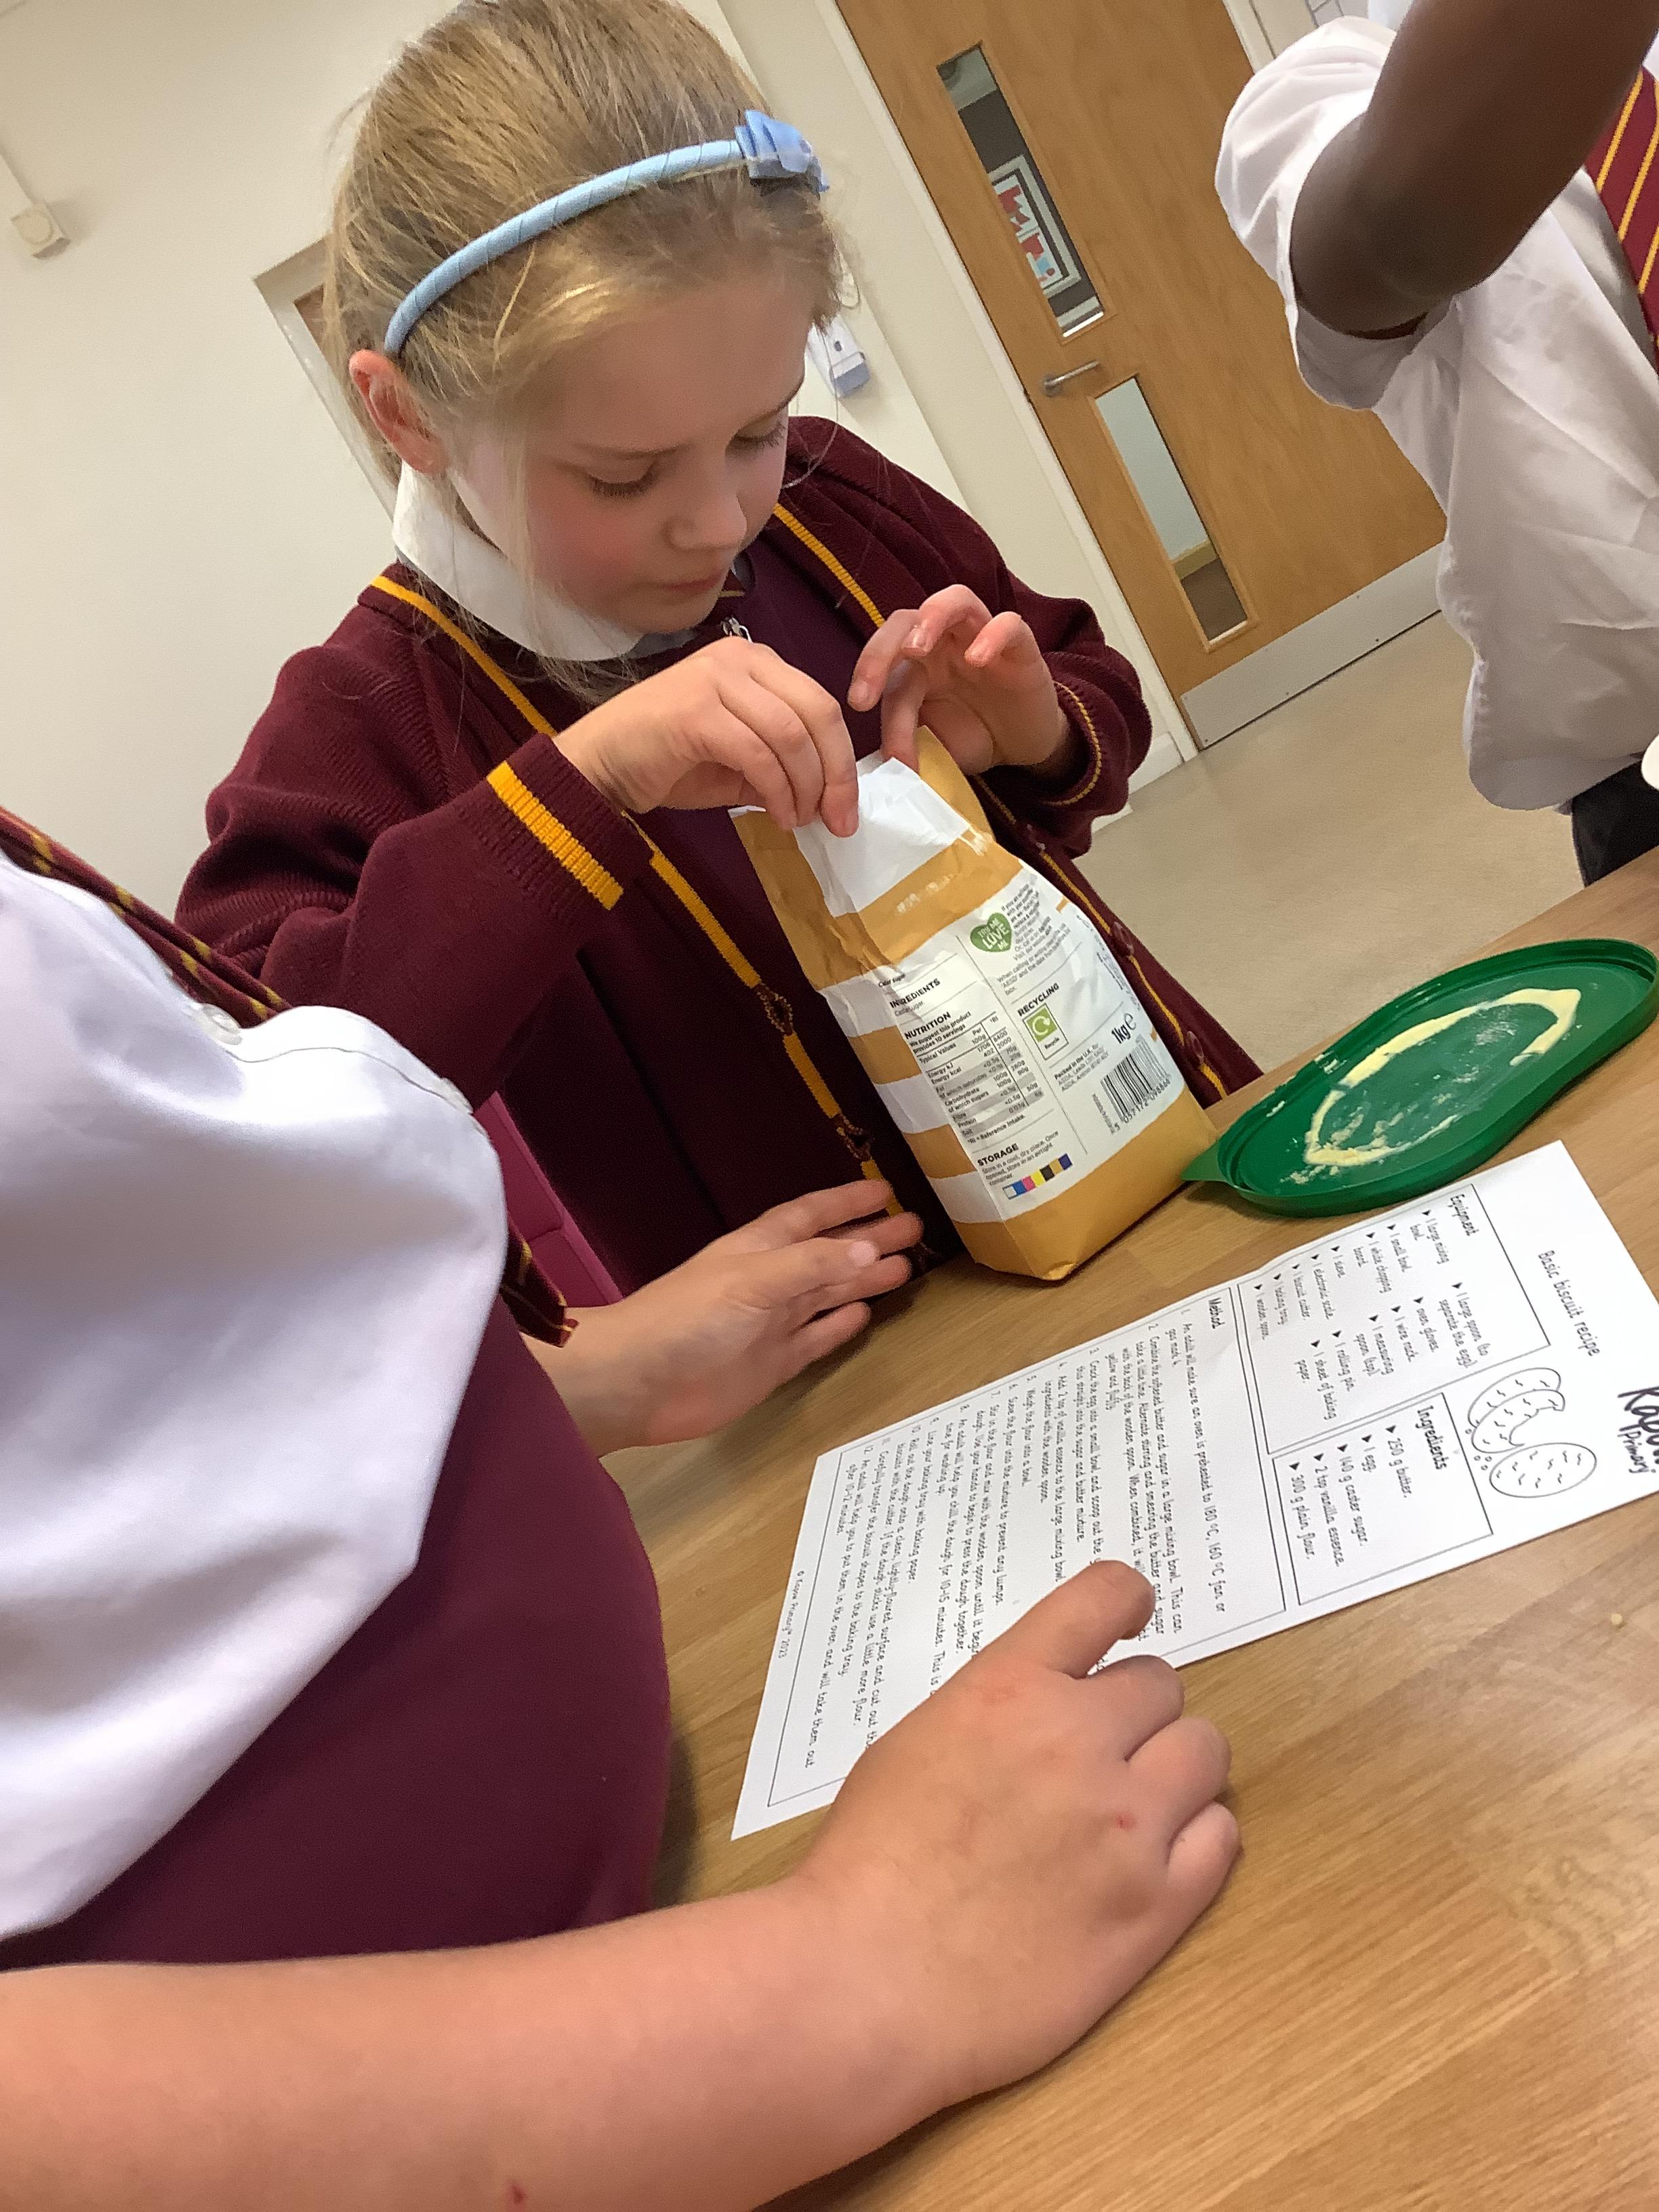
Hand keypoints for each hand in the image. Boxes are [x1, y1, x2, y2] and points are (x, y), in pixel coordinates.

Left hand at [534, 1182, 921, 1454]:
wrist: (637, 1382)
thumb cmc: (686, 1319)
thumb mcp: (751, 1280)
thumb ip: (811, 1265)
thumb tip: (871, 1248)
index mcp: (759, 1250)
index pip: (811, 1216)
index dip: (846, 1203)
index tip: (885, 1189)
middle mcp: (768, 1282)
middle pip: (828, 1255)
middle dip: (868, 1240)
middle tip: (915, 1229)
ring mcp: (770, 1325)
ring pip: (826, 1295)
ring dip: (862, 1280)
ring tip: (905, 1268)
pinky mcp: (770, 1365)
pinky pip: (813, 1339)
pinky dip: (838, 1327)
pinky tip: (863, 1315)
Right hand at [558, 637, 860, 835]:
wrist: (599, 764)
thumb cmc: (665, 762)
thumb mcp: (738, 764)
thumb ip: (781, 767)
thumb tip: (827, 796)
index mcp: (755, 663)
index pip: (819, 703)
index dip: (842, 758)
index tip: (846, 806)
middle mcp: (739, 660)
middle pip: (815, 712)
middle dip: (836, 773)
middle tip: (839, 820)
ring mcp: (716, 680)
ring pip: (790, 734)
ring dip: (805, 786)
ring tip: (799, 820)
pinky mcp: (697, 711)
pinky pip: (757, 753)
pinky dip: (777, 791)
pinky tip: (778, 816)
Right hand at [793, 1561, 1237, 2112]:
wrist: (868, 1981)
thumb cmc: (868, 1865)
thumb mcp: (915, 1744)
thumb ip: (994, 1713)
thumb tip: (1042, 1712)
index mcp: (1012, 1689)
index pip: (1104, 1598)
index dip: (1126, 1600)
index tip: (1130, 1616)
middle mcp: (1081, 1740)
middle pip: (1162, 1686)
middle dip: (1134, 1714)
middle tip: (1100, 1755)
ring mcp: (1128, 1823)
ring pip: (1205, 1752)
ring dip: (1173, 1770)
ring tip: (1136, 1807)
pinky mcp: (1158, 1905)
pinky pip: (1221, 1837)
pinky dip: (1196, 1839)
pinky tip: (1156, 1859)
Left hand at [848, 585, 1076, 779]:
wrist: (1021, 745)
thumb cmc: (972, 735)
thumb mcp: (933, 743)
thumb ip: (907, 739)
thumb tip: (879, 761)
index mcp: (915, 663)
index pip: (885, 662)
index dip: (869, 680)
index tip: (858, 706)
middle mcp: (944, 642)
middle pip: (905, 621)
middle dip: (881, 648)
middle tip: (871, 685)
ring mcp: (981, 637)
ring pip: (955, 600)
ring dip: (930, 617)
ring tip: (916, 649)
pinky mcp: (1020, 646)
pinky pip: (1008, 625)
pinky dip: (991, 635)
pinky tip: (977, 659)